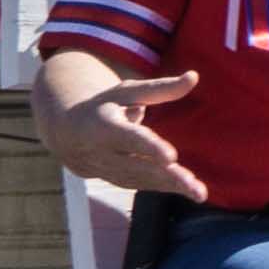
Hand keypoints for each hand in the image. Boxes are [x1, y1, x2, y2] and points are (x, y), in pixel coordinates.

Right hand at [48, 71, 208, 199]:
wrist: (69, 134)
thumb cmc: (104, 106)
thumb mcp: (127, 92)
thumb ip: (160, 88)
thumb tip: (194, 76)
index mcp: (106, 126)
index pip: (131, 139)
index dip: (150, 148)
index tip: (171, 157)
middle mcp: (106, 153)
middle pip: (140, 166)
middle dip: (167, 176)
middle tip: (193, 184)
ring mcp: (111, 171)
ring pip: (145, 181)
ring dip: (172, 187)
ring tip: (199, 192)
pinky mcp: (120, 181)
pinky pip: (146, 186)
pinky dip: (168, 189)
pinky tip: (192, 192)